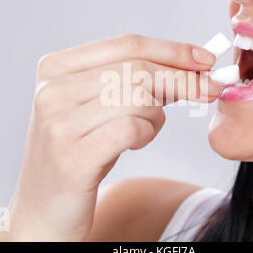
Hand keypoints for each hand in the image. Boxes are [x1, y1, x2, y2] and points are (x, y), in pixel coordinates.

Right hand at [0, 34, 219, 240]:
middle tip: (208, 90)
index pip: (127, 45)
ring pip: (138, 98)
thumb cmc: (80, 152)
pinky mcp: (72, 158)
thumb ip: (134, 82)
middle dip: (182, 79)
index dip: (172, 50)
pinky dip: (147, 133)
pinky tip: (137, 142)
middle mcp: (52, 90)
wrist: (44, 207)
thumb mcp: (101, 107)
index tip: (204, 59)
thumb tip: (190, 67)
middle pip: (137, 69)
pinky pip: (132, 129)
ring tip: (146, 129)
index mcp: (55, 67)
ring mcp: (58, 124)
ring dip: (157, 114)